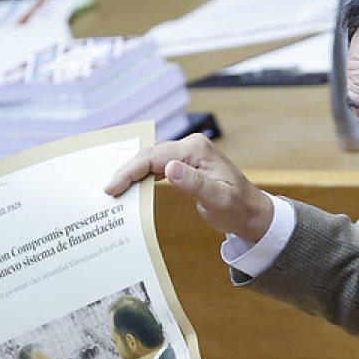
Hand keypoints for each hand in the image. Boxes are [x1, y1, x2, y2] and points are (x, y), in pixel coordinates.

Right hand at [105, 134, 273, 242]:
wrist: (251, 212)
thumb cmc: (238, 208)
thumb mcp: (218, 200)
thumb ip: (195, 184)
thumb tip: (169, 169)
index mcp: (196, 150)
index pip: (155, 156)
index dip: (130, 171)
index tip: (112, 188)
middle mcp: (191, 146)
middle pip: (148, 154)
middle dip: (125, 171)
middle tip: (107, 191)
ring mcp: (187, 154)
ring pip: (150, 159)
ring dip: (131, 173)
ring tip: (113, 189)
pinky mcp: (185, 163)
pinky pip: (157, 166)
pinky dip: (141, 176)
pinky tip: (129, 187)